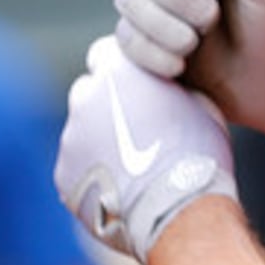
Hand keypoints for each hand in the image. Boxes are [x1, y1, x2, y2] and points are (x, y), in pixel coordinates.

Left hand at [56, 36, 235, 259]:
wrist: (180, 211)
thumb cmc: (199, 155)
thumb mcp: (201, 105)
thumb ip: (170, 87)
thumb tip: (164, 89)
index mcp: (119, 71)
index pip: (105, 54)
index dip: (120, 71)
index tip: (134, 89)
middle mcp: (85, 97)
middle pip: (88, 93)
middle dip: (105, 106)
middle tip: (135, 133)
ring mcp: (70, 137)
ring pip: (80, 133)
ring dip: (99, 143)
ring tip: (133, 169)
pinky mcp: (63, 173)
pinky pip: (75, 169)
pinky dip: (92, 176)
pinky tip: (120, 190)